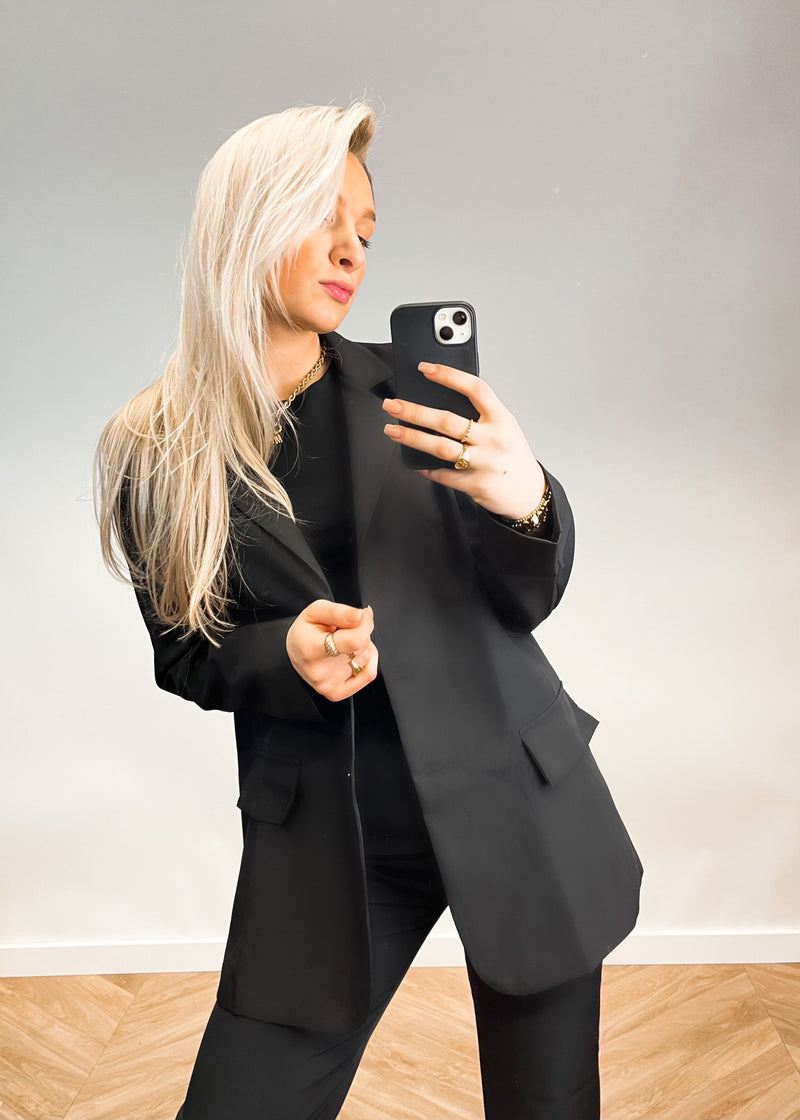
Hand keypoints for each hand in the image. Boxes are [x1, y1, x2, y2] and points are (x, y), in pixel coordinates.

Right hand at [286, 601, 377, 701]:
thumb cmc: (305, 631)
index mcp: (312, 648)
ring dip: (362, 647)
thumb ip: (340, 612)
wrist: (294, 652)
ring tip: (344, 643)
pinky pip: (368, 675)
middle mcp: (319, 671)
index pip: (355, 640)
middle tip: (344, 630)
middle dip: (360, 633)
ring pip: (365, 658)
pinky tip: (355, 655)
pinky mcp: (336, 693)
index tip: (361, 616)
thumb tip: (361, 616)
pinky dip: (368, 661)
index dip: (365, 624)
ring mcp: (328, 685)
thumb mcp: (316, 610)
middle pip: (361, 647)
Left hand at [382, 362, 545, 518]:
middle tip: (392, 405)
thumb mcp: (506, 428)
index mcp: (502, 419)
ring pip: (440, 447)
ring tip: (392, 430)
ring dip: (411, 437)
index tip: (425, 369)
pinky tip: (415, 462)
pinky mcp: (476, 484)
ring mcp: (485, 463)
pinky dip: (426, 468)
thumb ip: (482, 415)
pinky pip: (443, 475)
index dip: (449, 376)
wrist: (528, 493)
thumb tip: (440, 402)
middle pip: (447, 421)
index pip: (475, 389)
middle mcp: (494, 440)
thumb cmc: (512, 456)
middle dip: (414, 411)